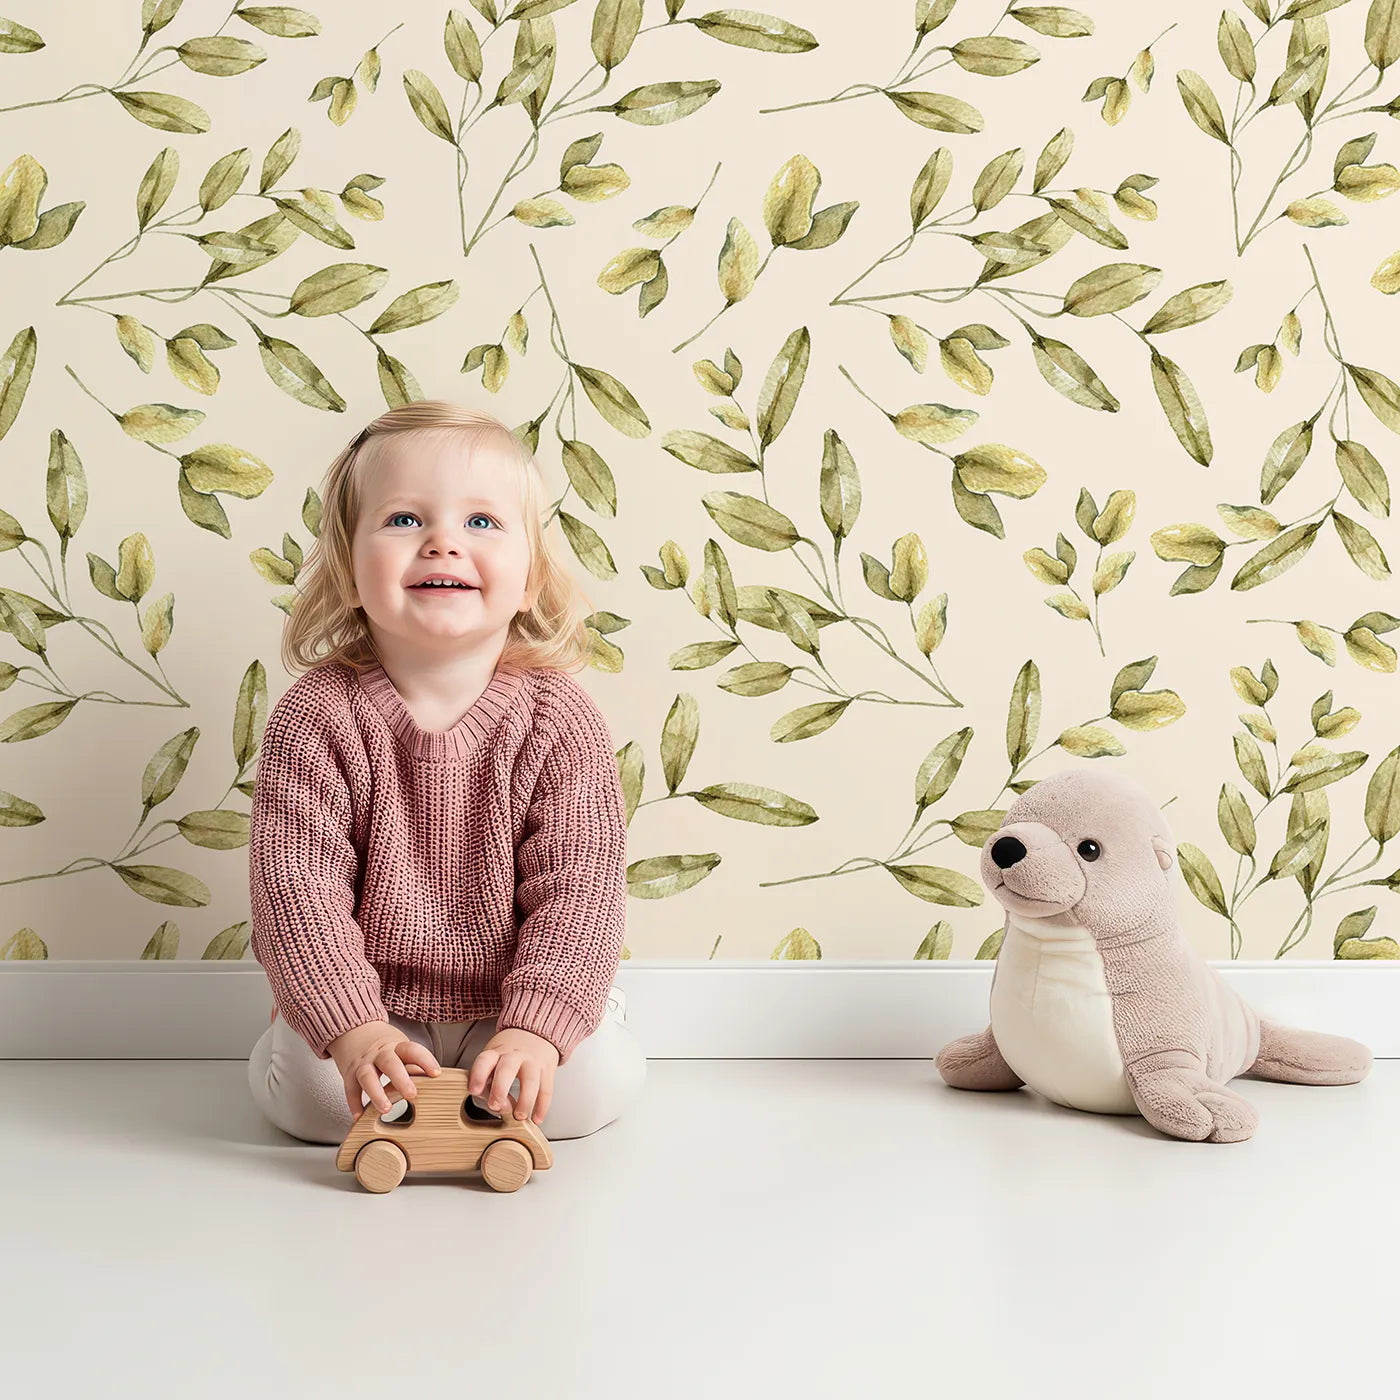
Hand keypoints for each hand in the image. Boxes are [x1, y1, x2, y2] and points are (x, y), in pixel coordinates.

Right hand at [327, 1020, 441, 1119]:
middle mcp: (379, 1053)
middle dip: (401, 1079)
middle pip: (389, 1063)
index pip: (412, 1050)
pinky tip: (360, 1116)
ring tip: (386, 1109)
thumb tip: (431, 1082)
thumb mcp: (400, 1047)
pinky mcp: (348, 1074)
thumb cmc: (384, 1045)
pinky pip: (350, 1089)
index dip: (425, 1061)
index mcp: (396, 1045)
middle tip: (411, 1094)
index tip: (436, 1073)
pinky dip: (354, 1104)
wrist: (354, 1031)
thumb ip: (412, 1064)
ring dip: (376, 1093)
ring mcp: (363, 1063)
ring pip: (367, 1076)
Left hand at [468, 1028, 559, 1124]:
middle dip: (500, 1089)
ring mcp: (533, 1062)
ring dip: (525, 1101)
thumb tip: (498, 1107)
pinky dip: (542, 1107)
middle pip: (507, 1069)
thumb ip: (489, 1084)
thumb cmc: (509, 1053)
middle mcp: (515, 1055)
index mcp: (496, 1052)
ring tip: (519, 1116)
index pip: (485, 1060)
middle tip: (495, 1106)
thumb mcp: (493, 1060)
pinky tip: (536, 1119)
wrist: (536, 1033)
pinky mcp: (547, 1070)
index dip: (478, 1075)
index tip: (473, 1090)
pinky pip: (546, 1090)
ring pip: (531, 1081)